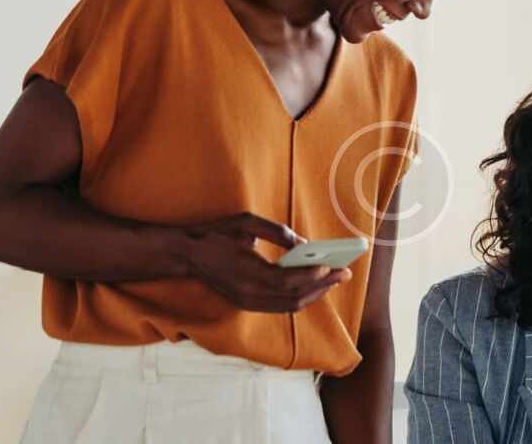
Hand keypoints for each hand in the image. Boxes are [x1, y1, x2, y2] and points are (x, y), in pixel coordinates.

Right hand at [183, 212, 351, 311]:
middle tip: (344, 274)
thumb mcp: (246, 223)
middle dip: (322, 286)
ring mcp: (247, 303)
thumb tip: (304, 245)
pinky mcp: (247, 304)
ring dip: (314, 295)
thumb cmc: (217, 234)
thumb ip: (277, 233)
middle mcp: (249, 294)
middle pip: (294, 298)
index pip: (289, 281)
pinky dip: (300, 299)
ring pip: (289, 307)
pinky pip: (280, 307)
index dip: (314, 276)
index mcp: (248, 273)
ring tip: (333, 280)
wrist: (187, 254)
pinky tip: (313, 286)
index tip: (334, 266)